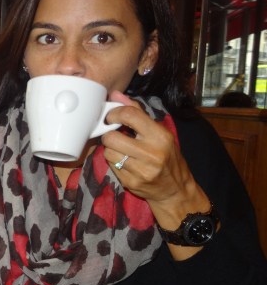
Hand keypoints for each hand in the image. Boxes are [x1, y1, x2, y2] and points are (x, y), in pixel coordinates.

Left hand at [101, 91, 210, 255]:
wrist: (175, 189)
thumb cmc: (167, 156)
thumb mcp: (159, 132)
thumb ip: (137, 112)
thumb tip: (116, 95)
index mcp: (160, 136)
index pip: (129, 115)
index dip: (115, 114)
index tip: (112, 117)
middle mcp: (151, 153)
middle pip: (112, 137)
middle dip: (109, 134)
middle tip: (115, 135)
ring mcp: (140, 170)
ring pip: (108, 152)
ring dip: (110, 149)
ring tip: (121, 149)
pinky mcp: (130, 182)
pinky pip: (111, 166)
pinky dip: (114, 162)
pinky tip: (124, 162)